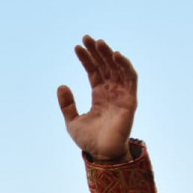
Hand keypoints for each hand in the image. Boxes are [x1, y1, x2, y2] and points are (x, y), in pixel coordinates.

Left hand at [58, 36, 137, 162]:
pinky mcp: (130, 100)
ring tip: (98, 43)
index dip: (86, 59)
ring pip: (117, 68)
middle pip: (104, 66)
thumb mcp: (72, 121)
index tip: (77, 47)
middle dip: (96, 51)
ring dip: (109, 54)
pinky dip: (125, 66)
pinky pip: (130, 78)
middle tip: (87, 38)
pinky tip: (115, 55)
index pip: (93, 71)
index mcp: (99, 95)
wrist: (102, 154)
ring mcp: (121, 95)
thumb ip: (67, 104)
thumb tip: (61, 85)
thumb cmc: (88, 141)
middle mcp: (111, 92)